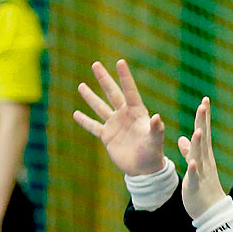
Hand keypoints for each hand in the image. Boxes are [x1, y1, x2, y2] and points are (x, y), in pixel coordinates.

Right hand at [73, 59, 166, 175]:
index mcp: (136, 112)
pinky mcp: (107, 136)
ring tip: (81, 85)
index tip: (120, 61)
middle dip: (104, 79)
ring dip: (90, 97)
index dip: (125, 77)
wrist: (143, 169)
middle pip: (112, 93)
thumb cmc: (153, 153)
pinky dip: (84, 121)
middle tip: (95, 64)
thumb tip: (157, 117)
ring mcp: (114, 125)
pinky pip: (93, 127)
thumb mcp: (155, 140)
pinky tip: (75, 113)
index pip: (129, 91)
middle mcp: (124, 115)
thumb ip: (156, 128)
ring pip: (100, 107)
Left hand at [178, 96, 227, 219]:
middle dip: (203, 121)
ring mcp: (201, 173)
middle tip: (203, 104)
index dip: (204, 116)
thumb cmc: (202, 188)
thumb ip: (188, 152)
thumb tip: (182, 138)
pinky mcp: (195, 186)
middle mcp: (204, 161)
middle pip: (203, 138)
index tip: (205, 99)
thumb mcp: (194, 166)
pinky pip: (194, 177)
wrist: (210, 212)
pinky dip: (193, 169)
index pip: (204, 132)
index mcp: (203, 155)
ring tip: (198, 129)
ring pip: (199, 155)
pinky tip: (192, 163)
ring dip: (198, 143)